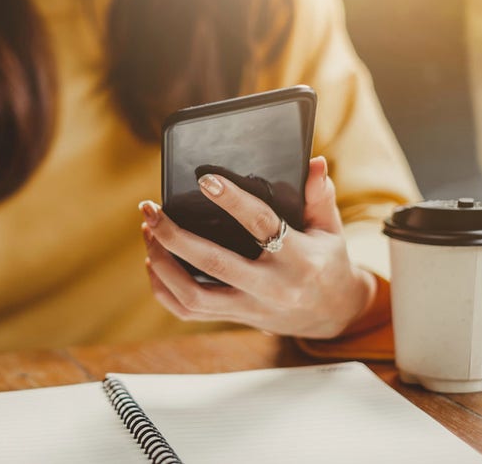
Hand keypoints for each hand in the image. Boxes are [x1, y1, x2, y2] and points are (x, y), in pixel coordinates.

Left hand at [140, 156, 376, 338]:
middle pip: (213, 263)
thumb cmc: (327, 262)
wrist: (332, 314)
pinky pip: (188, 311)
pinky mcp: (235, 318)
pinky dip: (164, 289)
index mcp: (299, 259)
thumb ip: (320, 196)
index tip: (205, 180)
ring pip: (193, 295)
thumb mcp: (331, 229)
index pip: (261, 225)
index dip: (232, 201)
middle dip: (174, 235)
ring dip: (162, 263)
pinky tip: (153, 262)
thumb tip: (313, 162)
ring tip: (149, 232)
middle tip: (151, 209)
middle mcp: (271, 287)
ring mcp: (250, 307)